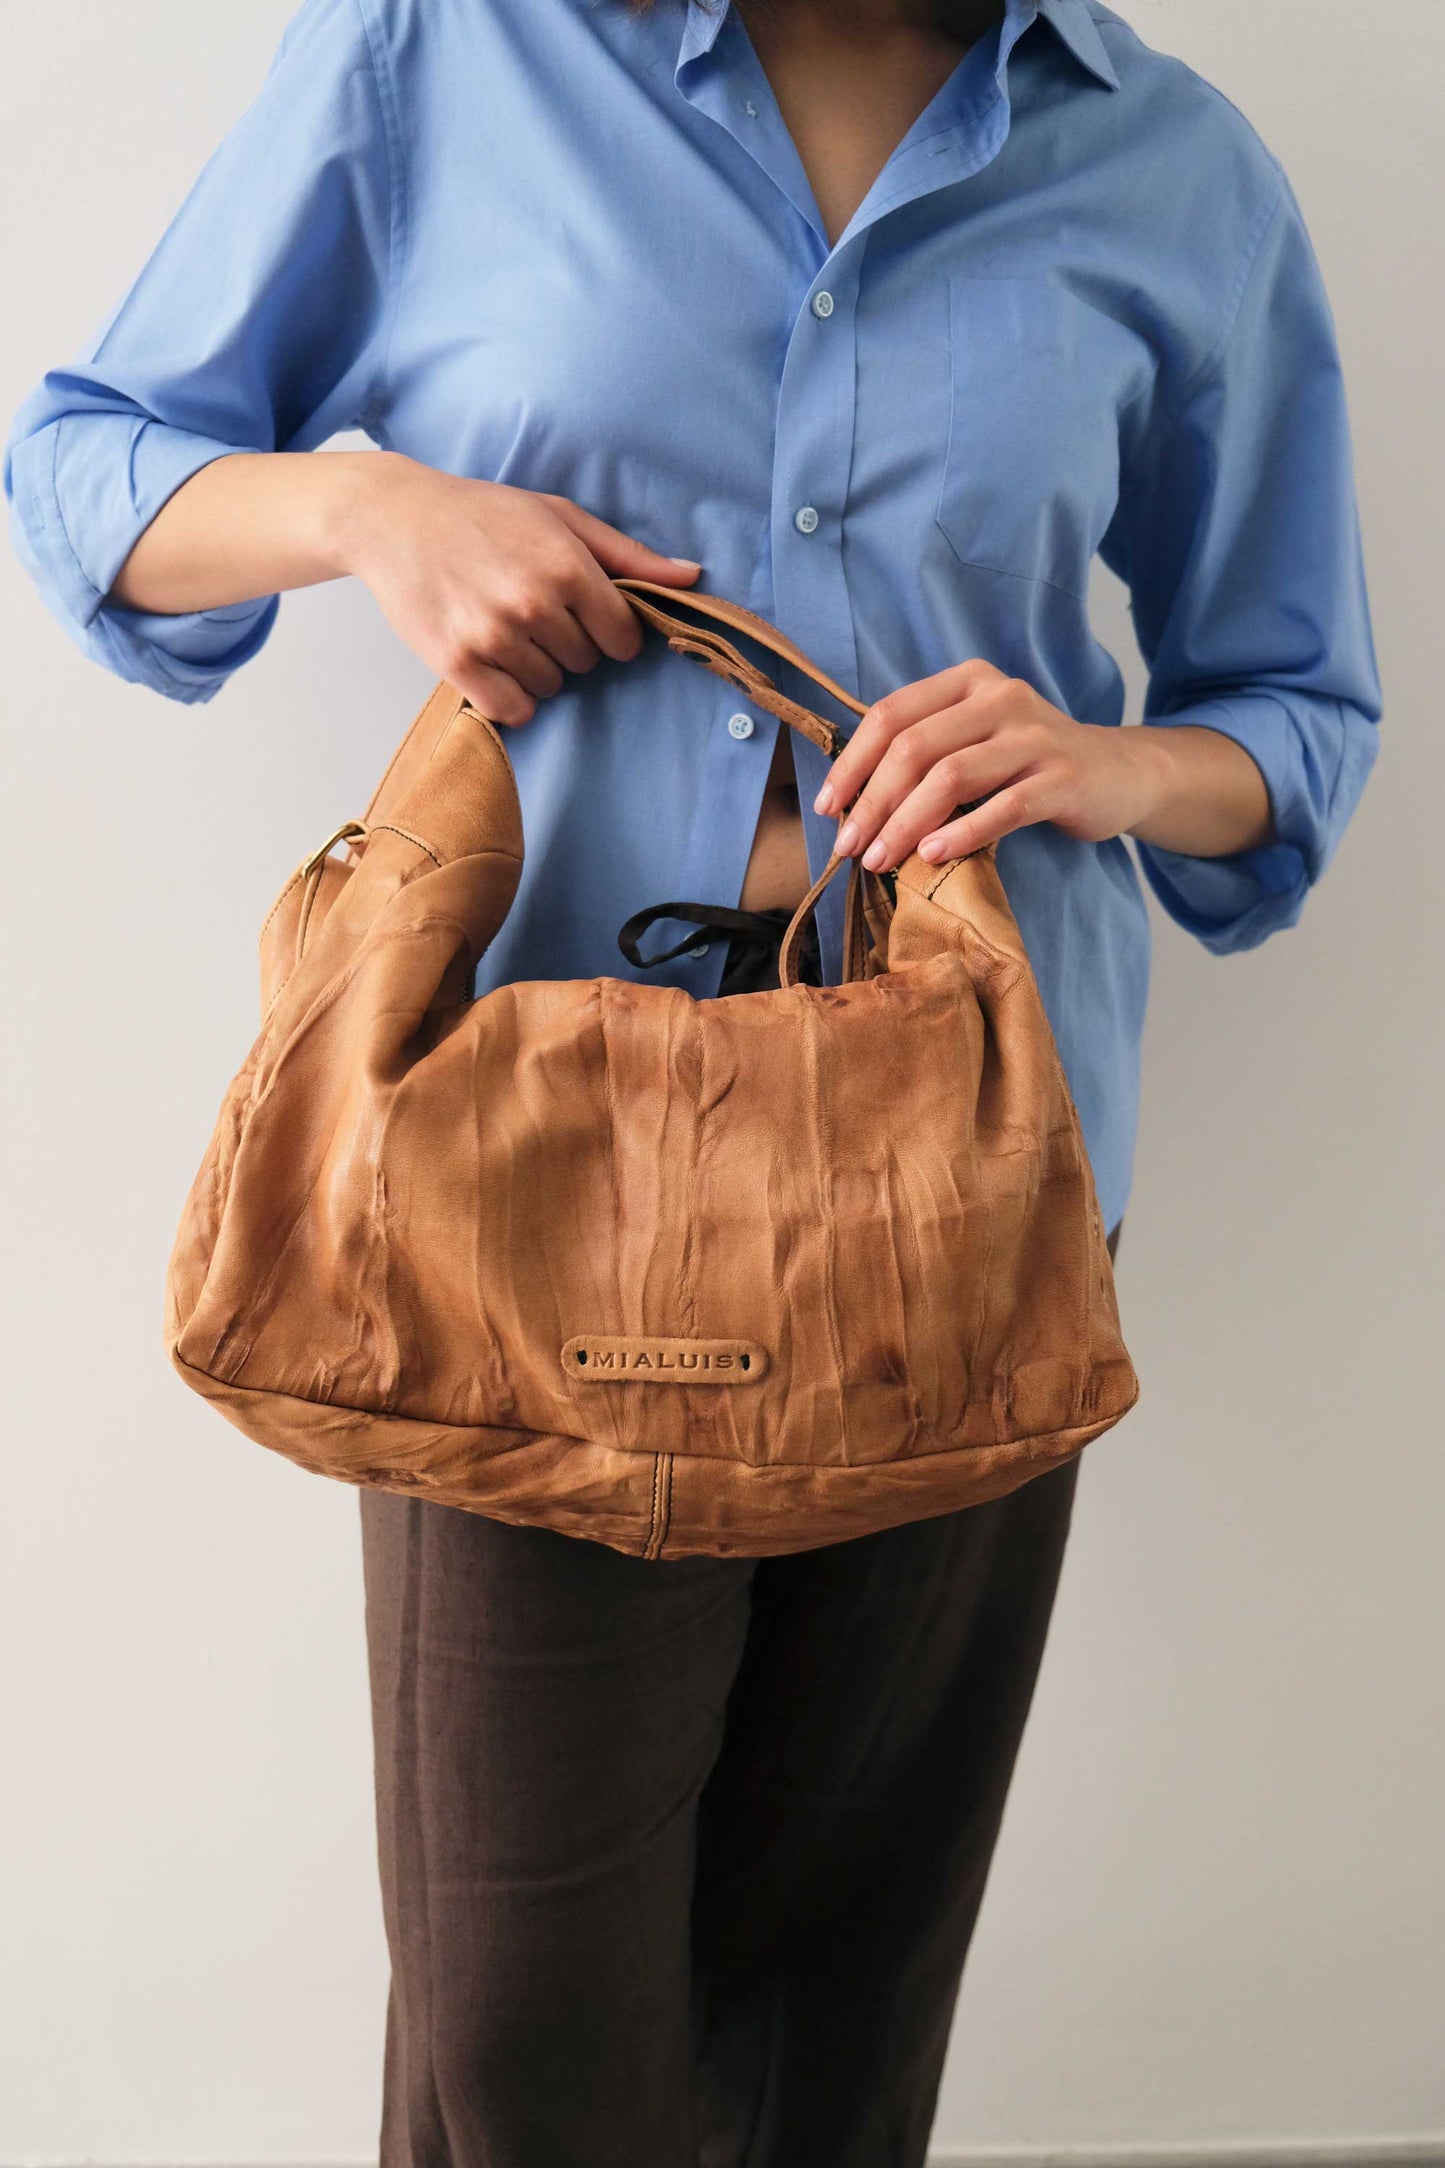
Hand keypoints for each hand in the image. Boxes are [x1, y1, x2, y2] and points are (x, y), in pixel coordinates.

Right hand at [336, 454, 701, 723]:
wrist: (393, 518)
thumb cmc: (483, 513)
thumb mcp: (559, 516)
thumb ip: (626, 554)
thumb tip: (692, 577)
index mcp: (566, 566)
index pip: (623, 637)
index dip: (609, 630)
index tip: (583, 615)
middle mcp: (533, 604)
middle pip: (586, 663)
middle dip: (568, 643)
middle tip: (529, 609)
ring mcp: (493, 637)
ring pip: (550, 687)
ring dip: (535, 667)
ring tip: (503, 626)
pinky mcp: (457, 664)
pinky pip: (513, 710)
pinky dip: (509, 696)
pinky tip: (493, 661)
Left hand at [812, 657, 1274, 866]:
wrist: (1119, 774)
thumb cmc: (1029, 764)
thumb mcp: (975, 739)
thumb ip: (925, 750)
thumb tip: (849, 799)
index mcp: (969, 681)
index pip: (892, 714)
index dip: (852, 763)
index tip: (828, 808)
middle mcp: (1001, 697)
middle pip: (915, 747)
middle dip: (873, 802)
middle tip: (849, 847)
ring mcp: (1035, 735)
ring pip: (952, 775)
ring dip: (906, 822)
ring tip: (881, 859)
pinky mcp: (1063, 777)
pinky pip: (1004, 806)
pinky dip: (963, 832)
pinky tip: (934, 855)